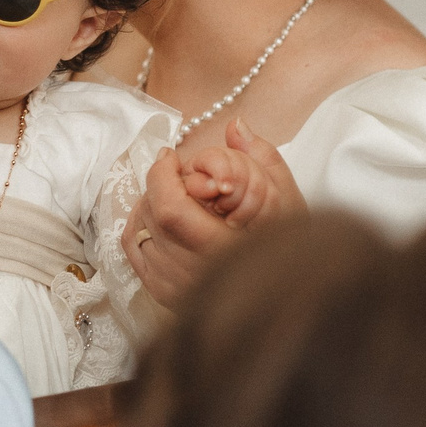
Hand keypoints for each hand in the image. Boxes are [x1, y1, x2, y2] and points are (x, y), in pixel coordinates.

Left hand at [125, 121, 304, 309]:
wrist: (283, 300)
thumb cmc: (293, 251)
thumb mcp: (289, 201)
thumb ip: (262, 160)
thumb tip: (235, 127)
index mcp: (225, 251)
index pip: (170, 208)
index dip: (162, 175)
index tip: (170, 156)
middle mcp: (194, 274)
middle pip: (151, 215)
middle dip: (158, 185)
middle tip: (173, 172)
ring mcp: (175, 287)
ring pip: (139, 229)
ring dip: (151, 204)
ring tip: (176, 196)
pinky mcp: (163, 294)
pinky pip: (133, 249)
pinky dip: (140, 225)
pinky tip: (161, 216)